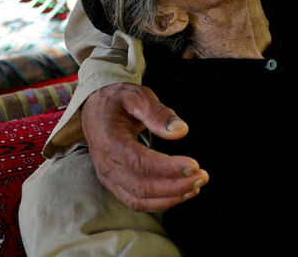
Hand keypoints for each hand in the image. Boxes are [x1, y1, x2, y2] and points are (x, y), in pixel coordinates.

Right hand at [81, 83, 207, 211]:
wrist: (95, 107)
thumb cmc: (118, 100)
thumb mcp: (138, 96)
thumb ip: (158, 113)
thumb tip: (181, 131)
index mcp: (110, 142)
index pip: (140, 162)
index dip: (168, 168)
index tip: (194, 165)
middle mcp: (106, 165)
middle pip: (141, 186)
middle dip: (175, 186)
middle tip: (202, 177)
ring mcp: (108, 177)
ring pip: (138, 200)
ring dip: (170, 198)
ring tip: (195, 187)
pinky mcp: (114, 183)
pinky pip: (135, 201)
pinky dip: (159, 202)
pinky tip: (180, 193)